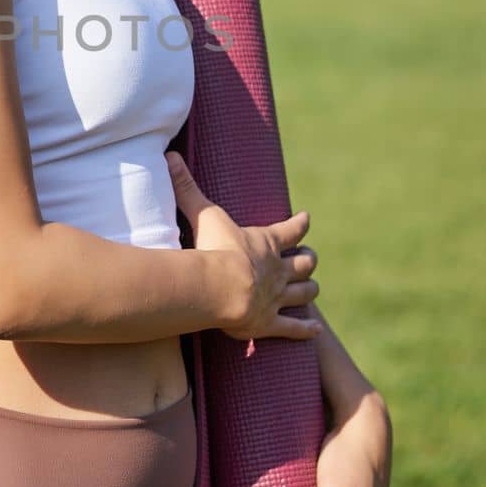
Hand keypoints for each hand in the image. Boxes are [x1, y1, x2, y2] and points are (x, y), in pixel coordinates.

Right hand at [165, 150, 320, 342]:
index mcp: (265, 242)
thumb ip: (186, 188)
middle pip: (304, 263)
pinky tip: (315, 330)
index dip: (299, 224)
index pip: (290, 229)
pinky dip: (306, 329)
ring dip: (309, 290)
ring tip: (311, 288)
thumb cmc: (214, 249)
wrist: (221, 288)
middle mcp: (277, 269)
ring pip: (304, 293)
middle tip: (308, 258)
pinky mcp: (270, 323)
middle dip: (308, 259)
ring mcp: (276, 298)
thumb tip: (170, 156)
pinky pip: (293, 328)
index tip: (305, 218)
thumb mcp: (203, 214)